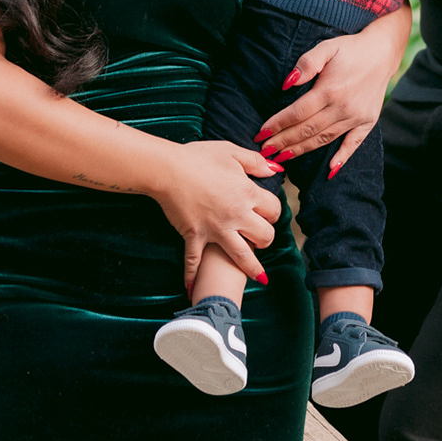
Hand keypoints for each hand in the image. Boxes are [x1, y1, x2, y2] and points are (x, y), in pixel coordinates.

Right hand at [153, 140, 285, 290]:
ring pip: (242, 256)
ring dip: (252, 267)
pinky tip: (193, 289)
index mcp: (247, 193)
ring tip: (259, 276)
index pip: (274, 209)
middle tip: (261, 238)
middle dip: (266, 239)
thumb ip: (255, 161)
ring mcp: (216, 229)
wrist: (167, 169)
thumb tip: (275, 169)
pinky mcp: (195, 236)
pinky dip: (193, 276)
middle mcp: (236, 215)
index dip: (273, 212)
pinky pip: (195, 261)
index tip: (268, 213)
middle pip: (265, 236)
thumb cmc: (198, 157)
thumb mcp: (230, 151)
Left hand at [257, 6, 410, 172]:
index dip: (277, 125)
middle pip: (307, 130)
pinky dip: (342, 158)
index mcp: (329, 90)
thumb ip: (306, 64)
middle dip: (283, 142)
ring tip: (283, 158)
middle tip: (265, 151)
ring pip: (324, 139)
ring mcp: (356, 117)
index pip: (297, 113)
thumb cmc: (350, 49)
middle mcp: (342, 107)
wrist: (382, 52)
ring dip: (302, 150)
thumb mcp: (326, 48)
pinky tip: (330, 170)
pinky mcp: (367, 122)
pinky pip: (353, 144)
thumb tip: (287, 84)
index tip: (261, 134)